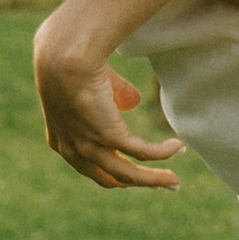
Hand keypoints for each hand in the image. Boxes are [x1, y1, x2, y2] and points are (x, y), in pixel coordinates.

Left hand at [32, 16, 186, 190]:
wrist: (63, 55)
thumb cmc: (68, 61)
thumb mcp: (88, 84)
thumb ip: (111, 94)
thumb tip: (132, 102)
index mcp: (61, 140)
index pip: (90, 167)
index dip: (114, 171)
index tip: (134, 172)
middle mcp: (73, 150)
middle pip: (111, 177)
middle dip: (137, 182)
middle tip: (159, 183)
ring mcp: (90, 147)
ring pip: (129, 175)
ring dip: (154, 179)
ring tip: (175, 181)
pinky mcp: (110, 137)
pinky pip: (143, 152)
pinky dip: (163, 152)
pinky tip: (177, 147)